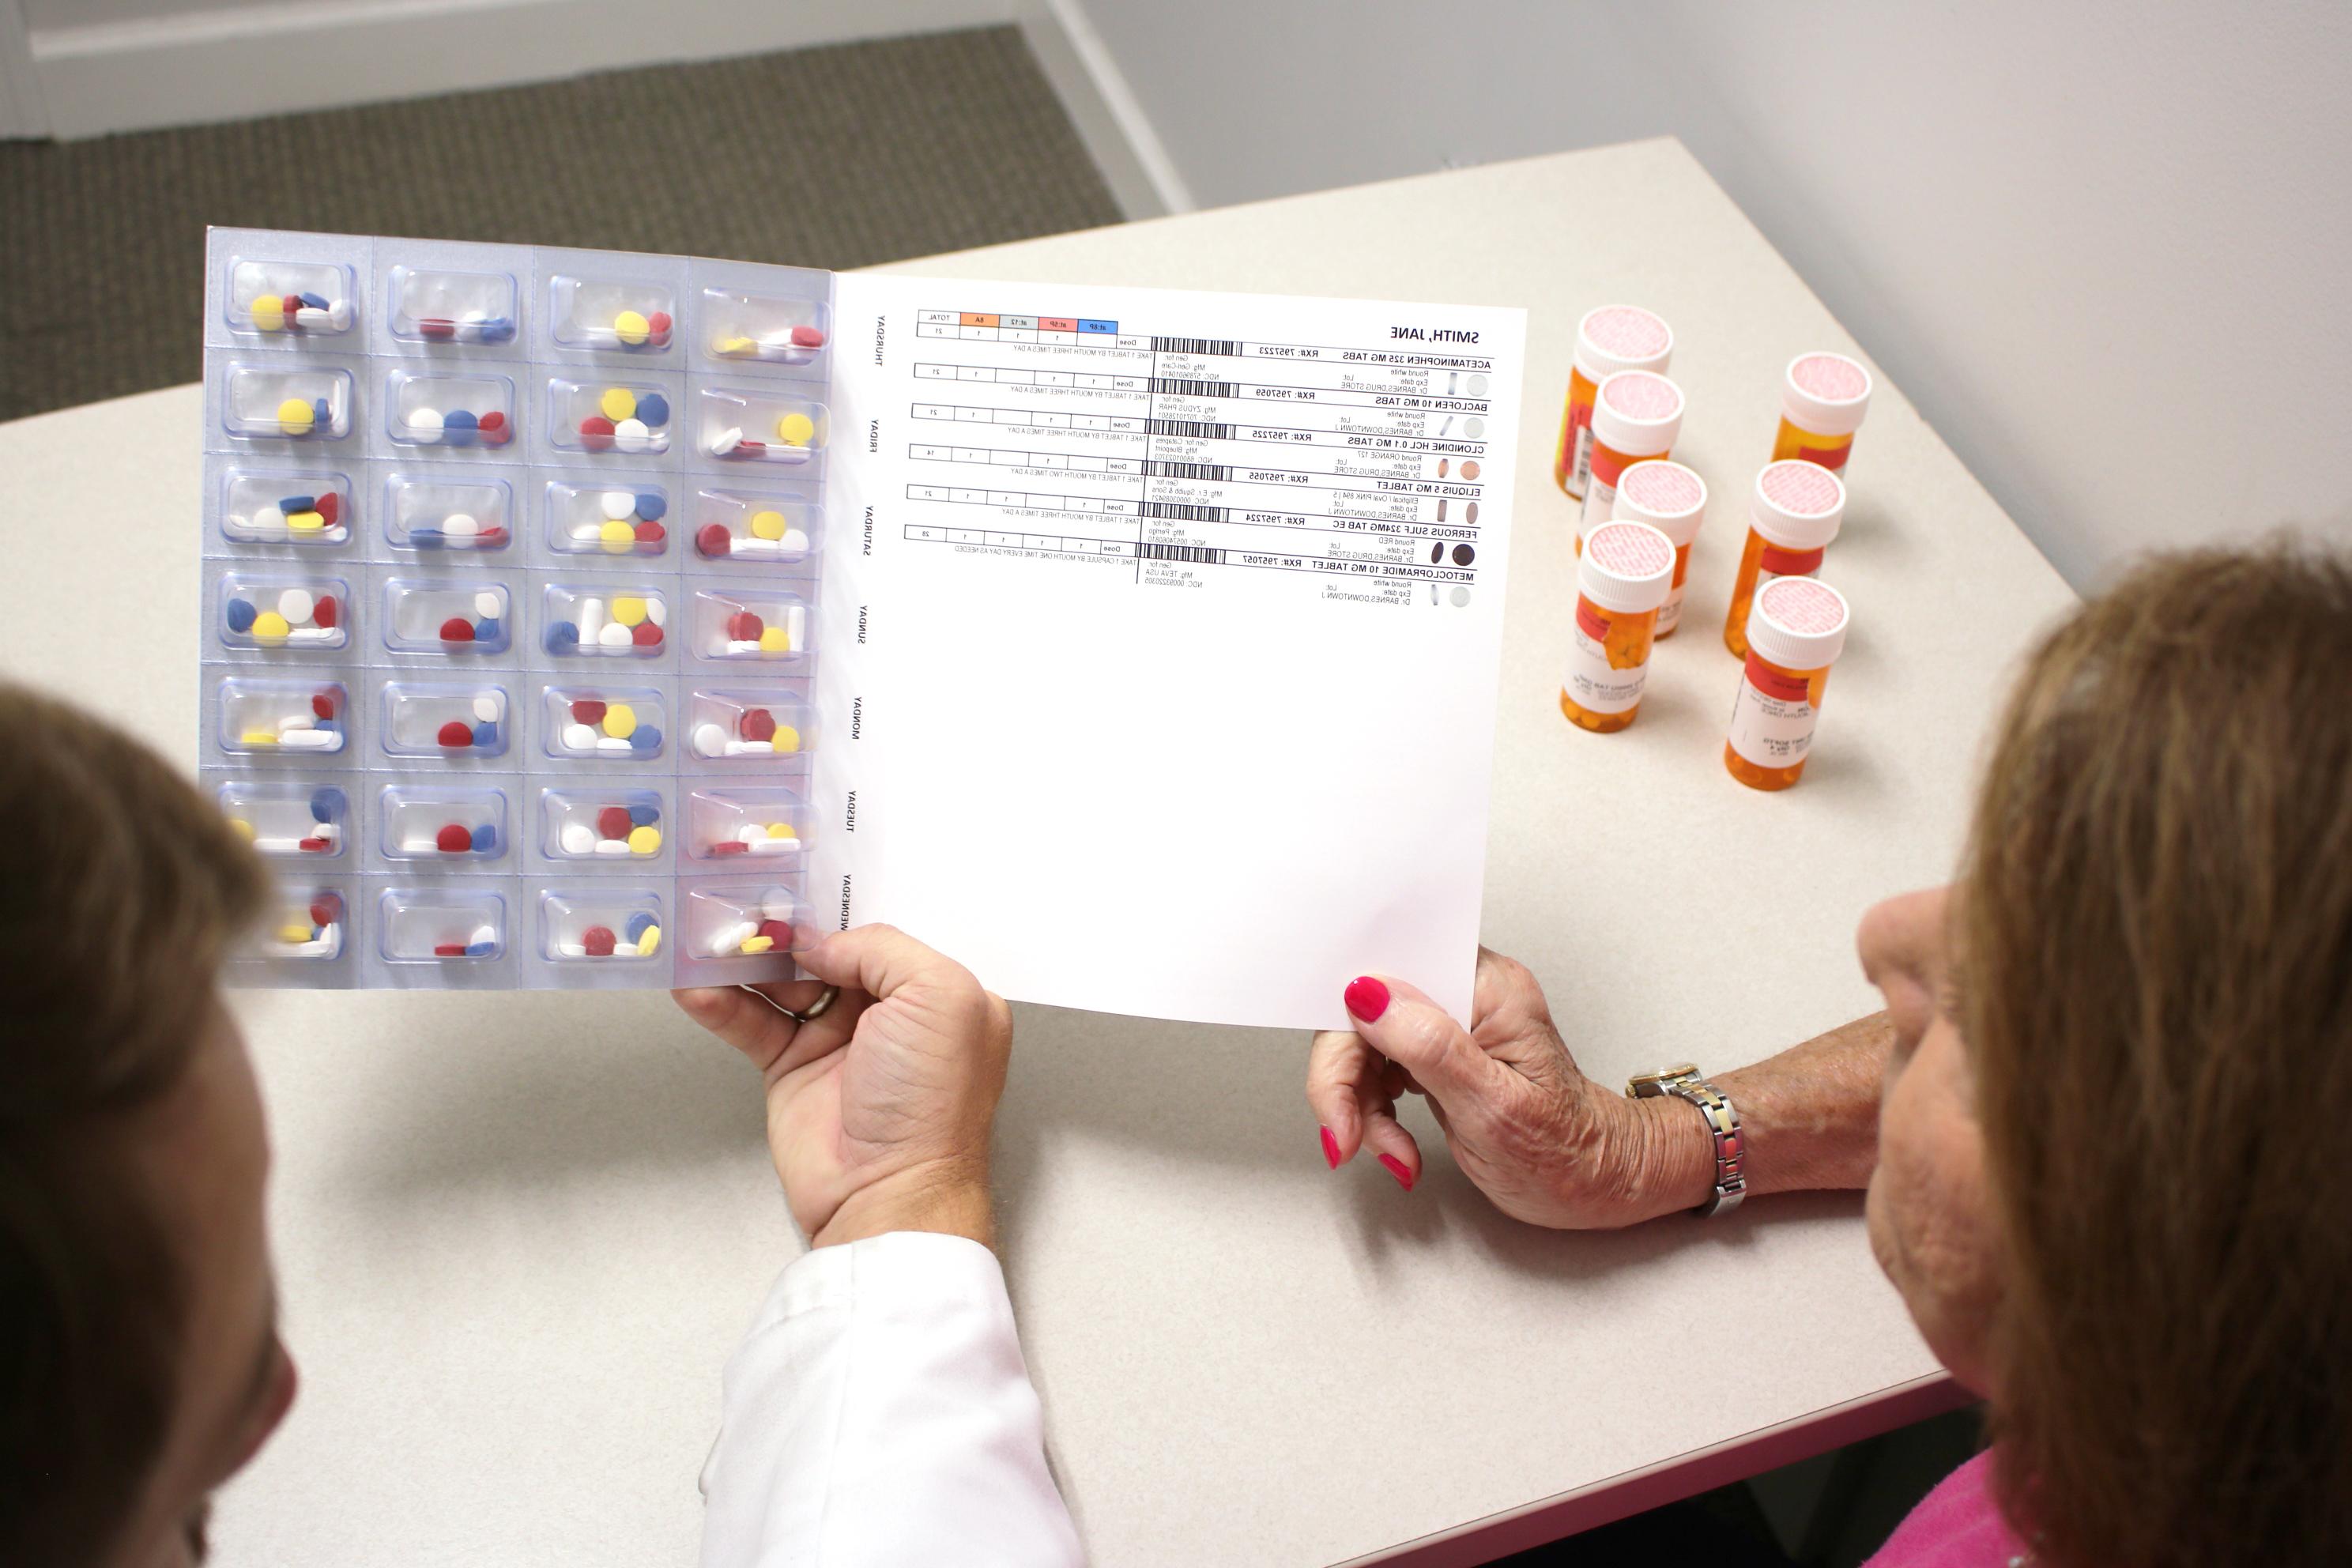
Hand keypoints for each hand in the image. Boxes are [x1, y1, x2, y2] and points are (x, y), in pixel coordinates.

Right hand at [675, 924, 1012, 1248]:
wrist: (888, 1190)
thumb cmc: (931, 1098)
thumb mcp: (938, 997)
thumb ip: (881, 948)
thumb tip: (821, 943)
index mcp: (937, 992)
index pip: (881, 935)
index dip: (837, 912)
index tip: (790, 887)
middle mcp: (889, 1013)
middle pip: (825, 954)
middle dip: (779, 931)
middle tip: (734, 905)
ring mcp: (838, 1041)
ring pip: (782, 983)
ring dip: (741, 960)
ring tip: (701, 936)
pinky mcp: (793, 1069)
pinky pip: (753, 1023)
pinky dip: (721, 1003)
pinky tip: (694, 986)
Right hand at [1305, 948, 1711, 1226]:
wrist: (1596, 1184)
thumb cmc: (1565, 1154)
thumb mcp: (1493, 1109)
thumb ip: (1431, 1047)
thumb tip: (1368, 993)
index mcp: (1488, 988)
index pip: (1386, 977)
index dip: (1347, 1027)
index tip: (1338, 1090)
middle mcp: (1468, 993)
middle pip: (1364, 1013)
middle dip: (1346, 1082)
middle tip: (1346, 1138)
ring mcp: (1453, 1021)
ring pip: (1363, 1045)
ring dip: (1359, 1106)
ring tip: (1391, 1152)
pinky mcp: (1439, 1051)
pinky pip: (1377, 1068)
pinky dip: (1373, 1113)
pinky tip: (1396, 1144)